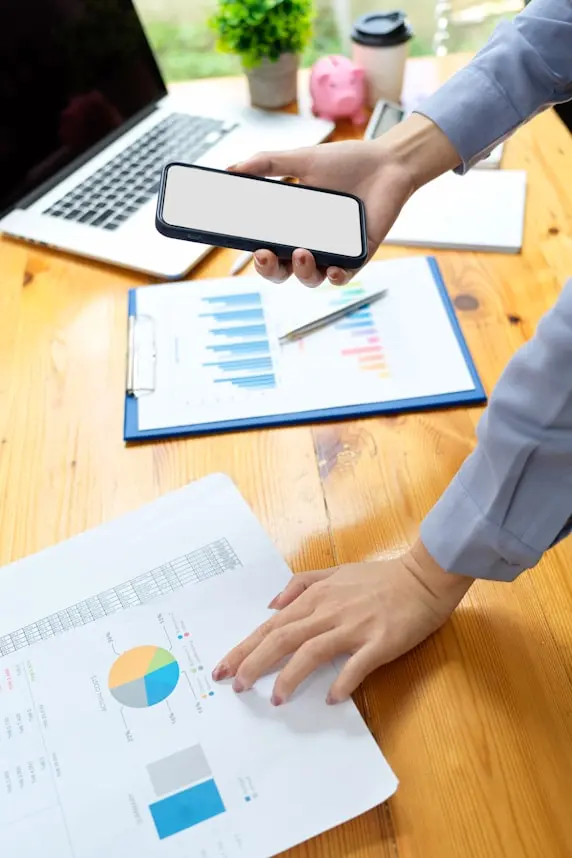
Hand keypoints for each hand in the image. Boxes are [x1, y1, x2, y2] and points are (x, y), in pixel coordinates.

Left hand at [212, 540, 472, 704]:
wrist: (423, 577)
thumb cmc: (380, 577)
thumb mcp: (336, 571)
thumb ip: (303, 583)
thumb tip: (273, 604)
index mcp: (317, 597)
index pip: (272, 625)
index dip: (246, 647)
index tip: (225, 667)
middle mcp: (329, 611)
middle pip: (282, 638)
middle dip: (254, 662)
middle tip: (236, 685)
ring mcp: (354, 626)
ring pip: (311, 651)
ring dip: (290, 676)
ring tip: (275, 698)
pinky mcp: (379, 641)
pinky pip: (356, 664)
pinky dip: (342, 681)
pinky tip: (331, 698)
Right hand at [228, 114, 459, 287]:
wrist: (388, 162)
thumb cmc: (346, 162)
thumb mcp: (302, 160)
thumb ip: (267, 164)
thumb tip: (232, 168)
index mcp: (293, 227)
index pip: (268, 249)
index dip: (256, 255)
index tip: (246, 245)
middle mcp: (311, 244)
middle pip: (283, 272)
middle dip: (270, 270)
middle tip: (265, 254)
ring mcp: (334, 252)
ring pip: (310, 278)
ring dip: (302, 272)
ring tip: (302, 252)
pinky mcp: (358, 256)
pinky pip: (343, 277)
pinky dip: (335, 277)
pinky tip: (331, 269)